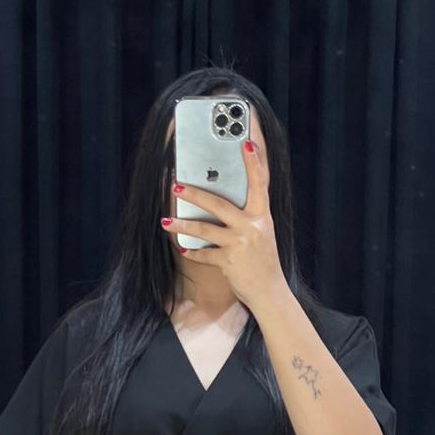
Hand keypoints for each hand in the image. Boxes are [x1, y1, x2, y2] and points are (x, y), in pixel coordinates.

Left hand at [161, 138, 285, 306]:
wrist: (270, 292)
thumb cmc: (263, 262)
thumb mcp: (261, 234)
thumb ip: (247, 218)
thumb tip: (221, 204)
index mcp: (262, 216)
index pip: (259, 183)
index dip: (253, 162)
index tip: (246, 142)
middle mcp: (251, 226)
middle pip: (218, 204)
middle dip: (194, 194)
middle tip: (176, 186)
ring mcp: (239, 243)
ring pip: (204, 229)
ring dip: (182, 225)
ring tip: (165, 222)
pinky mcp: (229, 261)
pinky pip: (204, 255)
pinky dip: (193, 253)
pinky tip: (183, 250)